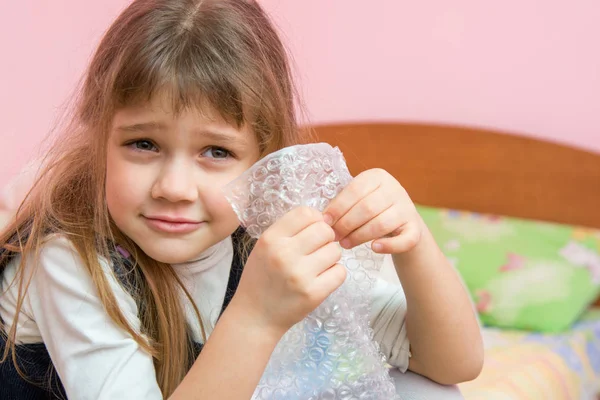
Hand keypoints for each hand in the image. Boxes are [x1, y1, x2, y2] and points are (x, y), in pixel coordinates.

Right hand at [232, 207, 345, 334]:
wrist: (255, 316)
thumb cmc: (261, 278)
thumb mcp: (265, 247)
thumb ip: (290, 231)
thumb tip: (324, 218)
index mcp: (271, 239)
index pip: (306, 213)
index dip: (315, 220)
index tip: (312, 231)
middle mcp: (284, 254)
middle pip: (325, 230)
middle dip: (326, 238)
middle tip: (317, 250)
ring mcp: (300, 275)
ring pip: (335, 251)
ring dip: (330, 257)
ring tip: (316, 266)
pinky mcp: (313, 293)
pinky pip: (340, 272)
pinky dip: (334, 274)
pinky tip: (321, 279)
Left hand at [324, 168, 421, 253]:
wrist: (401, 224)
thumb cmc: (372, 210)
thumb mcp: (359, 200)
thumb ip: (343, 204)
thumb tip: (323, 219)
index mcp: (377, 176)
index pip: (354, 190)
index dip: (338, 207)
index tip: (325, 222)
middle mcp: (395, 189)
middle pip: (367, 208)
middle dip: (346, 224)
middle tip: (334, 237)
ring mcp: (407, 208)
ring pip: (381, 224)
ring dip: (360, 236)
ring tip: (345, 244)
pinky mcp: (416, 228)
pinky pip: (403, 240)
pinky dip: (389, 245)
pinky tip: (374, 248)